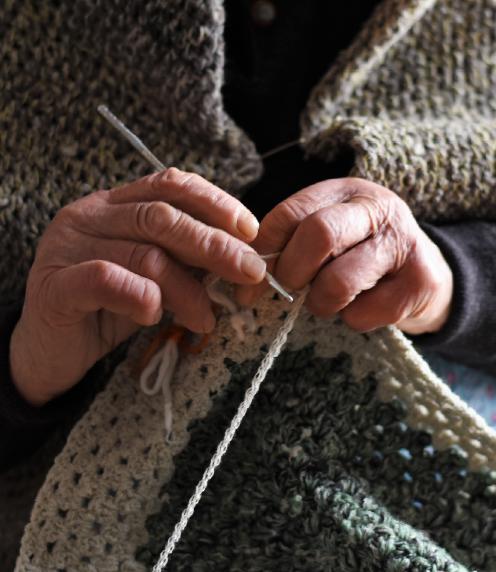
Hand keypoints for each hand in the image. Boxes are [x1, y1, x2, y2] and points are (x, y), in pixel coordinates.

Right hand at [10, 168, 264, 405]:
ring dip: (186, 289)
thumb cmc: (108, 309)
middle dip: (214, 244)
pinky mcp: (55, 285)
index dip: (214, 203)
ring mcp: (68, 246)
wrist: (52, 350)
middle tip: (250, 271)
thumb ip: (186, 260)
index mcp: (115, 204)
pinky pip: (106, 279)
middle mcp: (90, 215)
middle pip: (162, 217)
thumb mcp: (154, 276)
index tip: (249, 230)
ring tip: (205, 318)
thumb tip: (241, 257)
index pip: (169, 185)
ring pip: (144, 254)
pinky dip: (140, 296)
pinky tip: (153, 315)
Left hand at [237, 177, 452, 334]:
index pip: (290, 213)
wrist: (423, 271)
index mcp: (343, 192)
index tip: (250, 281)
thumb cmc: (358, 252)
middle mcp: (376, 208)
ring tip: (328, 299)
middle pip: (318, 234)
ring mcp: (402, 243)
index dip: (263, 251)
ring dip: (322, 302)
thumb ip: (290, 245)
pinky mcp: (419, 281)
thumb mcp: (327, 235)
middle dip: (293, 272)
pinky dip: (351, 319)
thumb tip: (246, 279)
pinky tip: (363, 305)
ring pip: (338, 281)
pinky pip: (363, 313)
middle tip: (291, 288)